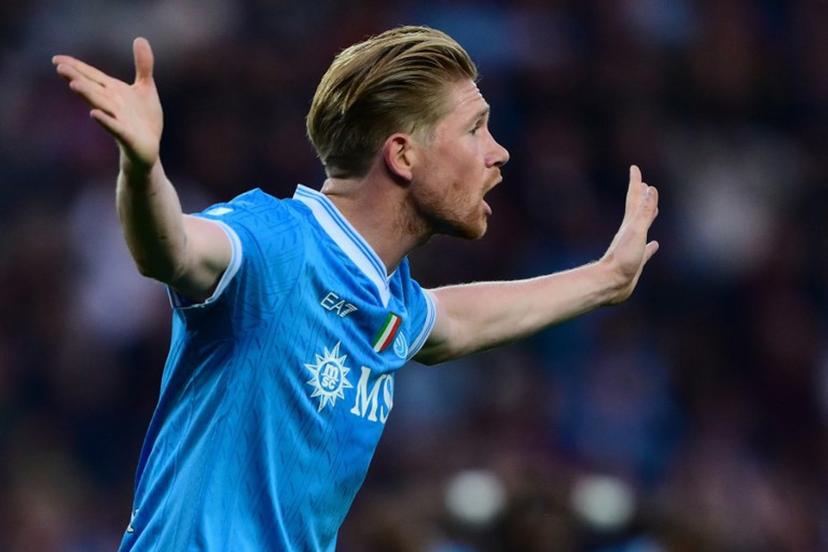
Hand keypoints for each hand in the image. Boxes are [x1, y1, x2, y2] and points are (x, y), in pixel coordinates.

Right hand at [53, 37, 162, 174]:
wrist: (148, 149)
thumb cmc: (143, 120)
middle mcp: (112, 104)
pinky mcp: (127, 136)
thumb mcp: (145, 88)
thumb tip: (140, 38)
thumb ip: (143, 66)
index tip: (56, 59)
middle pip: (93, 89)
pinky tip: (94, 114)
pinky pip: (115, 128)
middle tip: (59, 67)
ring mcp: (118, 120)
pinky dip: (105, 121)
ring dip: (88, 96)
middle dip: (78, 78)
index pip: (92, 77)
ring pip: (101, 105)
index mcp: (113, 92)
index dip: (77, 68)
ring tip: (74, 85)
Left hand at [601, 165, 659, 303]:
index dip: (635, 183)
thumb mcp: (636, 232)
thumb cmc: (622, 258)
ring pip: (642, 227)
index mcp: (630, 223)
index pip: (634, 198)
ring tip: (654, 210)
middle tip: (643, 184)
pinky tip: (654, 245)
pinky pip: (646, 249)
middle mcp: (630, 232)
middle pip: (636, 209)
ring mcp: (632, 246)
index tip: (634, 168)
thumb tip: (650, 189)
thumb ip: (644, 212)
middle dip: (640, 195)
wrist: (611, 284)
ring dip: (647, 217)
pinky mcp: (636, 261)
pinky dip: (651, 246)